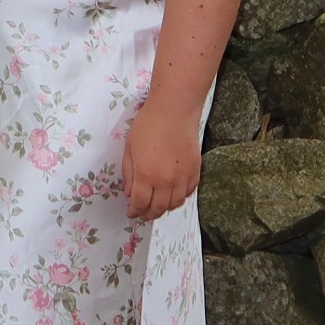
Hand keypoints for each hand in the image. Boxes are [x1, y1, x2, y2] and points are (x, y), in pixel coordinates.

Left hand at [121, 94, 201, 221]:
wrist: (174, 110)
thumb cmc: (148, 124)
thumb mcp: (130, 148)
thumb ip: (129, 173)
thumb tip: (130, 193)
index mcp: (147, 175)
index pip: (140, 204)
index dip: (134, 212)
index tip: (131, 213)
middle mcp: (166, 181)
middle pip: (158, 208)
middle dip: (148, 214)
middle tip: (142, 213)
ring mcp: (183, 177)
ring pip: (175, 204)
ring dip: (164, 208)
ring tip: (157, 206)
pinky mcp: (195, 171)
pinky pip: (188, 192)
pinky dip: (180, 197)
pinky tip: (173, 194)